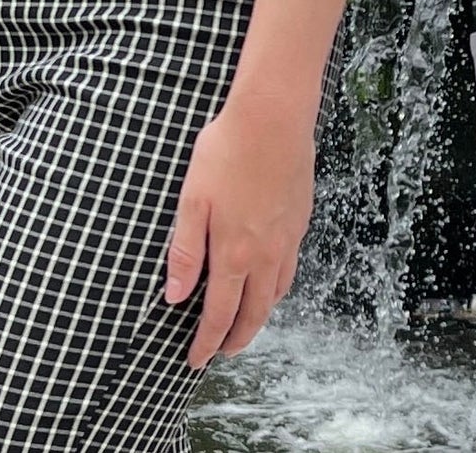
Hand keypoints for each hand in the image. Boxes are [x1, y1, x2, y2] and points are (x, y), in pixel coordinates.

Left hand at [165, 92, 314, 367]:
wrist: (274, 115)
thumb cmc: (227, 151)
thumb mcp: (192, 199)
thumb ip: (184, 250)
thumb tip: (175, 296)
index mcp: (234, 253)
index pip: (220, 314)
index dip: (206, 342)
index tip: (196, 359)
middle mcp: (265, 254)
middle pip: (254, 314)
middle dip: (237, 339)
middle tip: (222, 352)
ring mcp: (287, 237)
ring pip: (276, 293)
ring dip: (259, 315)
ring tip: (245, 322)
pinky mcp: (300, 218)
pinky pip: (290, 266)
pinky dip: (278, 286)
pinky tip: (270, 277)